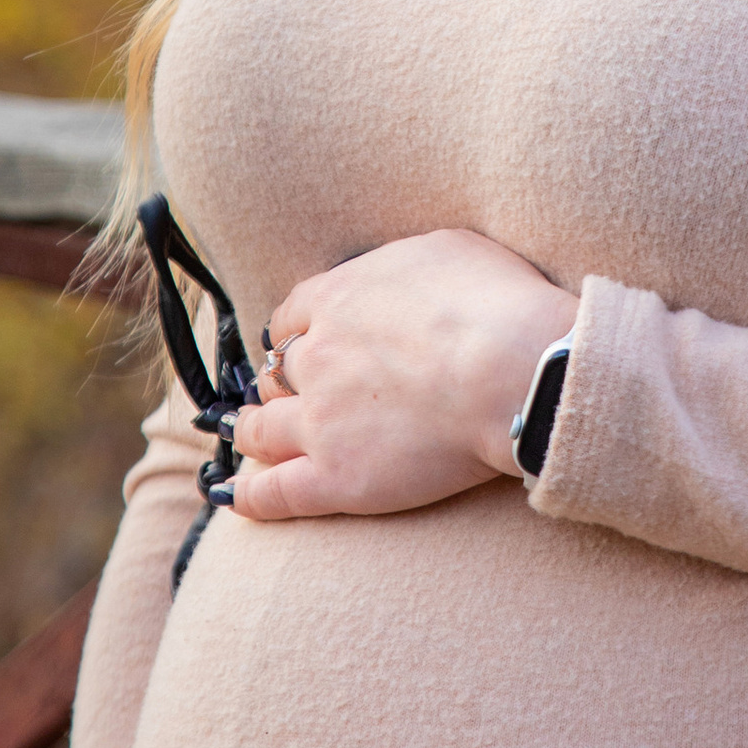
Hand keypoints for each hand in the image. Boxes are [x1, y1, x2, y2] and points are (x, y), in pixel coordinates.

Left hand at [228, 227, 577, 523]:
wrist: (514, 372)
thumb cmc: (497, 305)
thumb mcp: (447, 250)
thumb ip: (404, 266)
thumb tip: (400, 277)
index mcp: (338, 299)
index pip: (293, 316)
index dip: (295, 332)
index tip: (300, 341)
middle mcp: (317, 357)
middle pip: (276, 373)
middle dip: (278, 383)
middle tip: (282, 394)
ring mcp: (321, 420)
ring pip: (262, 429)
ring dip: (251, 431)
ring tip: (247, 436)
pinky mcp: (337, 477)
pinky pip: (276, 492)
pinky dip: (250, 495)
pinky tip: (233, 497)